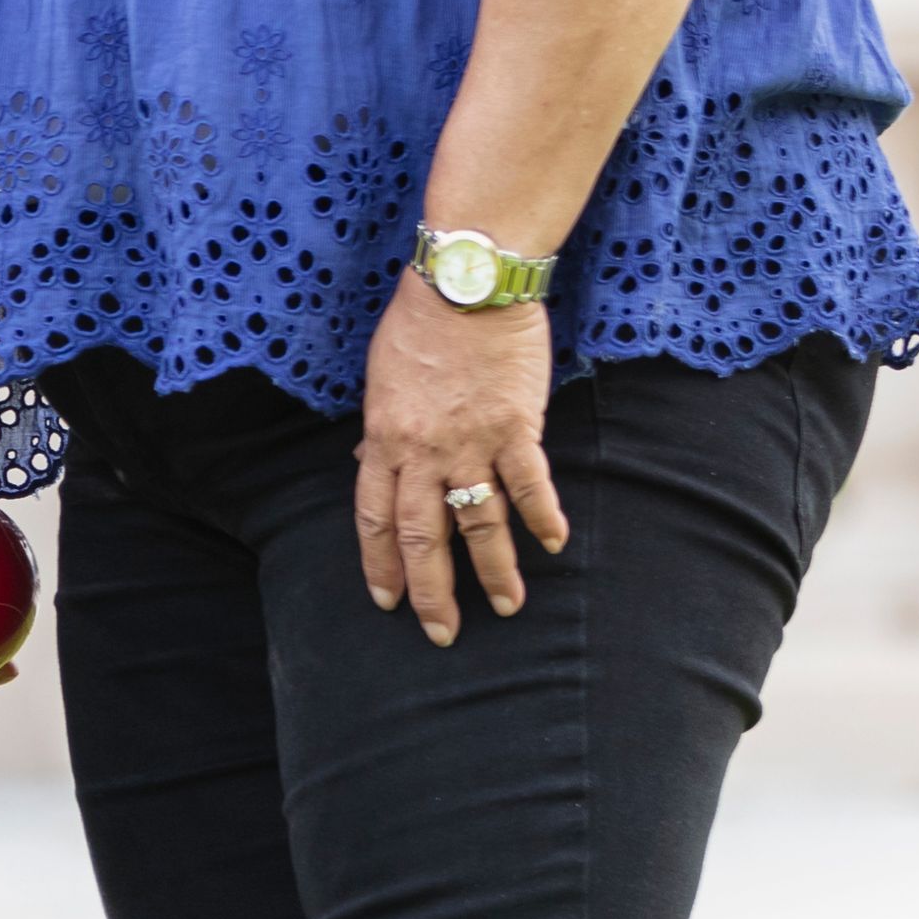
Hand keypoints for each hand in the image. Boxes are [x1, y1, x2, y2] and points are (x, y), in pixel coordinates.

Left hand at [356, 264, 565, 643]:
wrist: (465, 285)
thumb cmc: (419, 326)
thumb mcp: (380, 380)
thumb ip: (379, 428)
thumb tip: (366, 458)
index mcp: (384, 441)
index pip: (374, 518)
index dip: (380, 564)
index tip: (388, 599)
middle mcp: (423, 452)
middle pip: (422, 536)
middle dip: (431, 591)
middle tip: (441, 632)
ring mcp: (470, 443)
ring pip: (478, 523)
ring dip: (494, 571)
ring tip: (507, 607)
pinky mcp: (516, 428)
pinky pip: (529, 484)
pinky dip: (542, 517)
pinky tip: (553, 544)